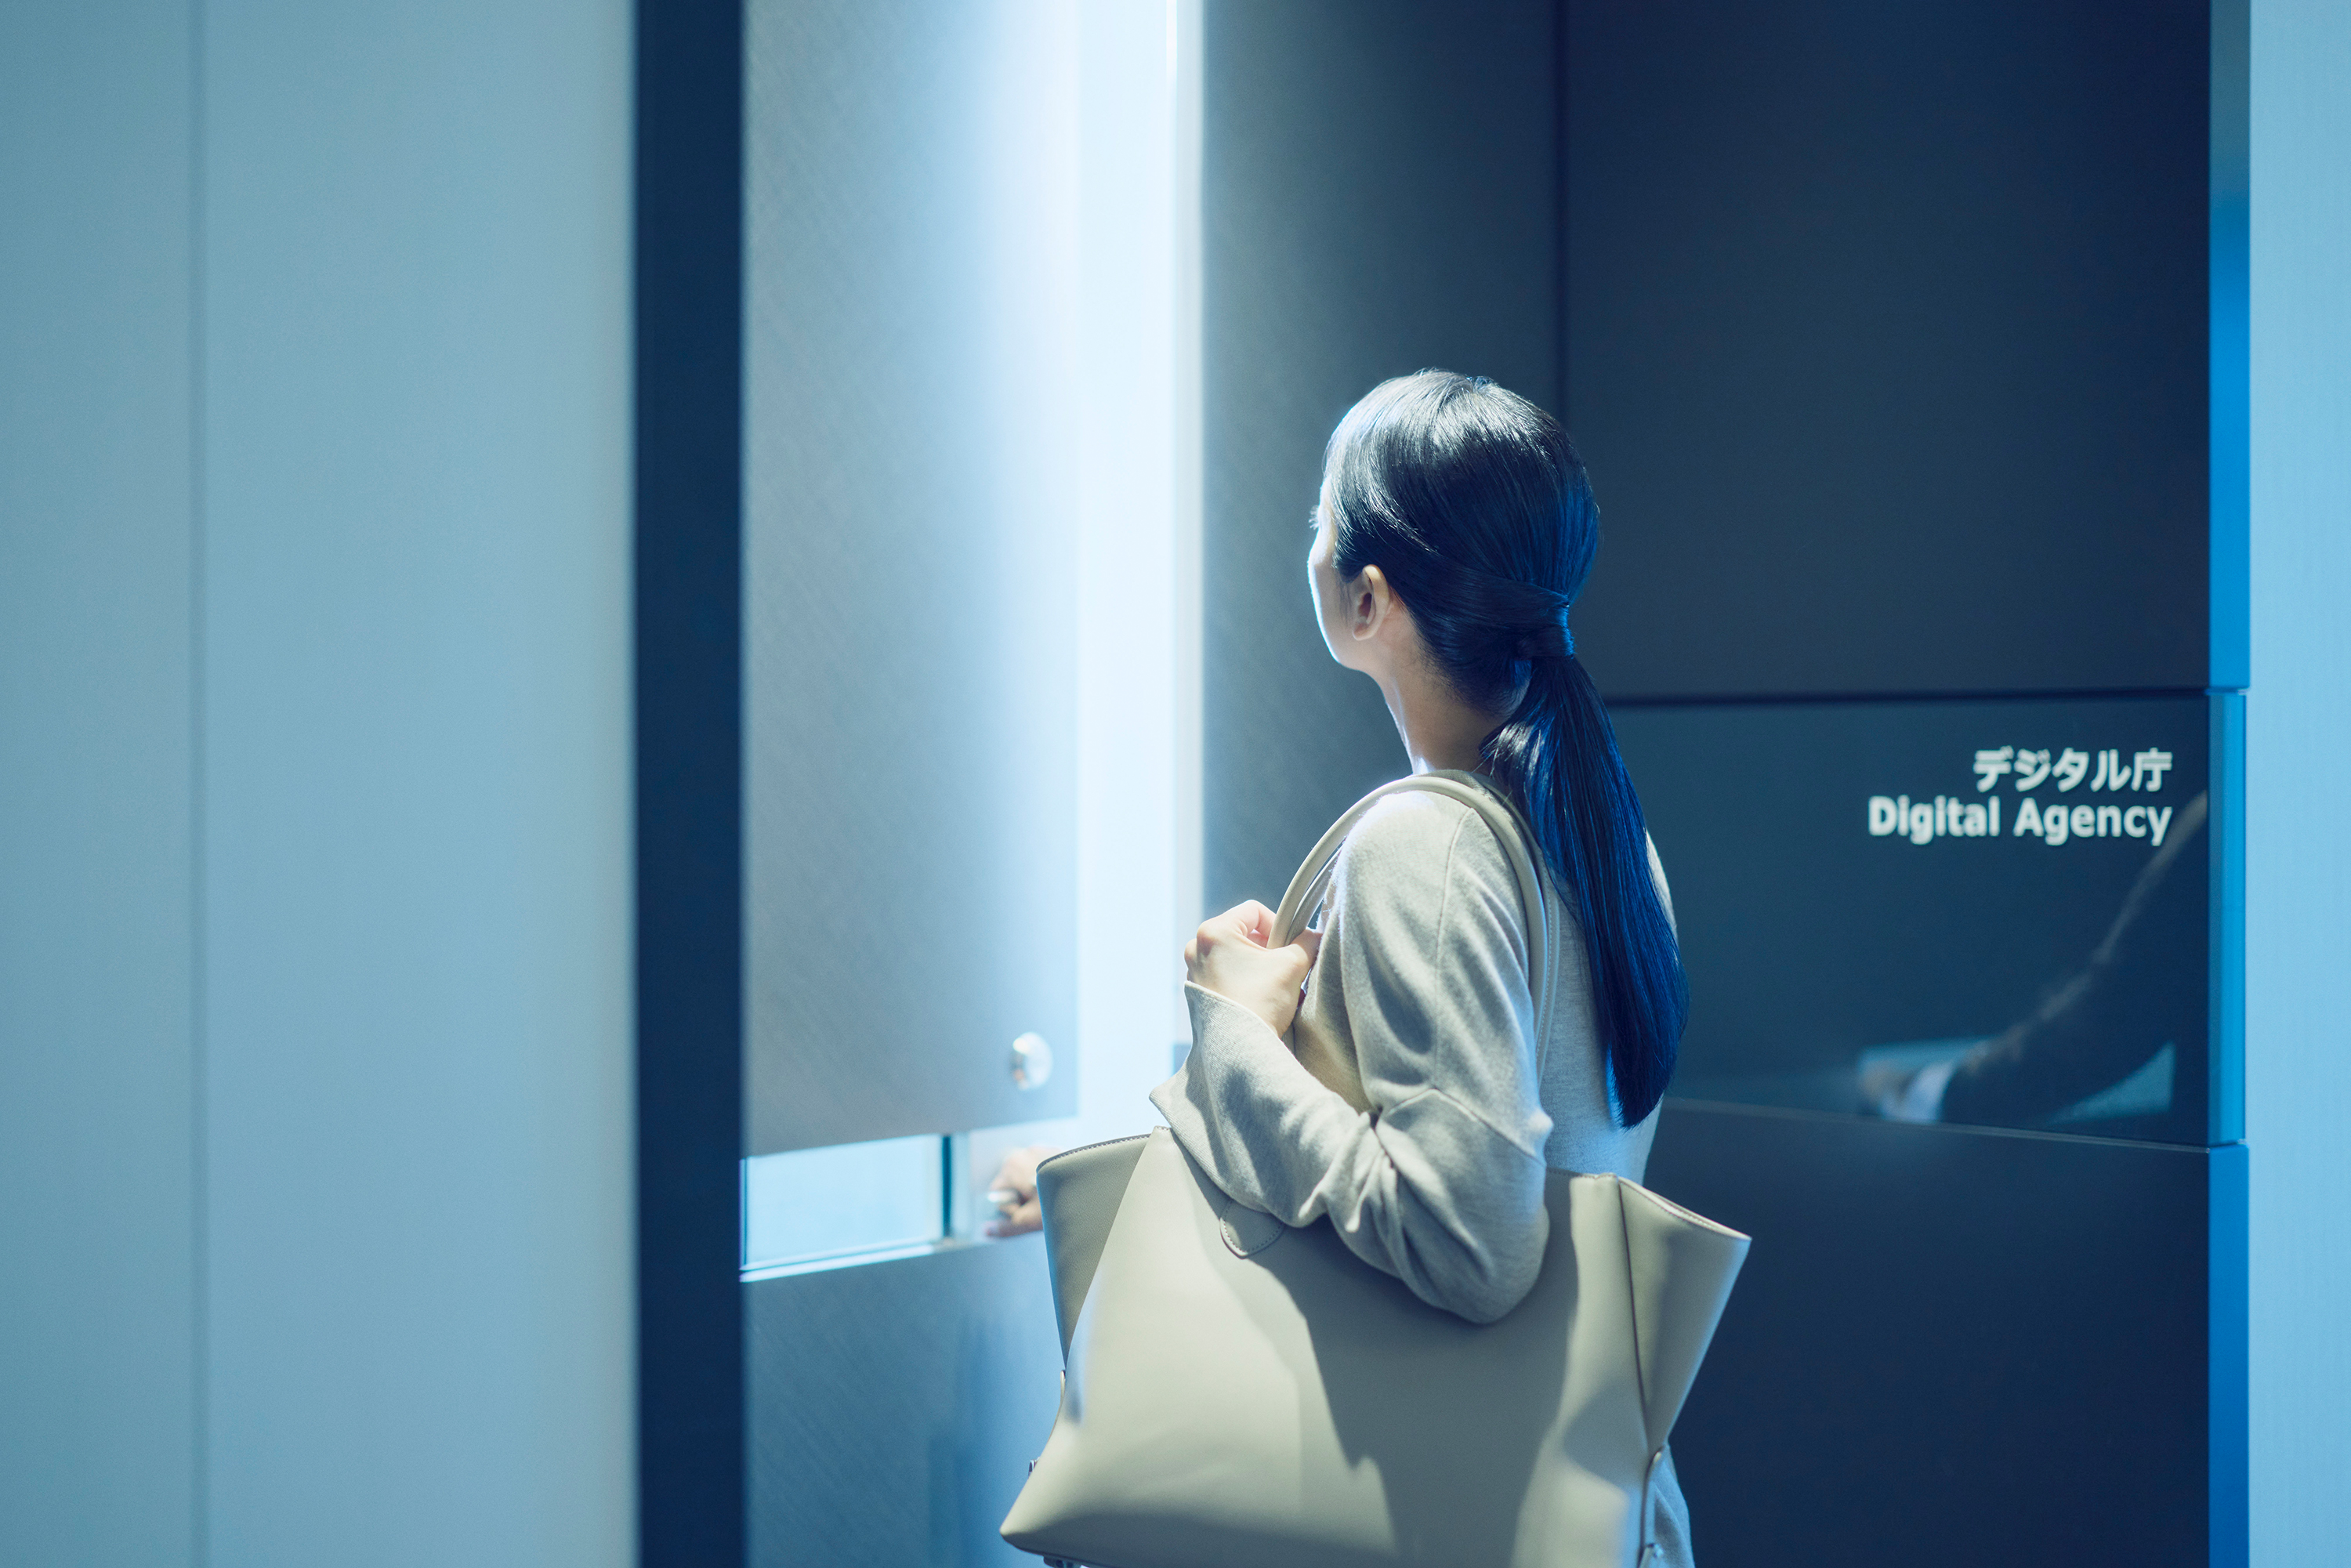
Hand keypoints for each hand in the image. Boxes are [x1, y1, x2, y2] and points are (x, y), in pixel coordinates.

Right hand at [983, 1144, 1058, 1237]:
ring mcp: (1041, 1148)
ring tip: (1052, 1197)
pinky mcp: (1057, 1150)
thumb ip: (1004, 1227)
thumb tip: (987, 1230)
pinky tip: (1061, 1189)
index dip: (1011, 1208)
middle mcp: (1024, 1152)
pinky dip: (1048, 1181)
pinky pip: (1043, 1170)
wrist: (1093, 1191)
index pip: (998, 1194)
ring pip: (1028, 1177)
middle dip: (1024, 1198)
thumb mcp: (1028, 1222)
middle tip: (1041, 1206)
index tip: (1028, 1211)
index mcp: (1011, 1166)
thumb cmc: (1059, 1205)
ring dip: (1036, 1190)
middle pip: (1012, 1184)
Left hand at [1184, 900, 1322, 1037]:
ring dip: (1260, 967)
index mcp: (1214, 931)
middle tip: (1286, 968)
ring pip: (1236, 956)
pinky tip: (1262, 999)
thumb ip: (1307, 942)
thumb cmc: (1260, 1002)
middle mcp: (1197, 948)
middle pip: (1244, 934)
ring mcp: (1194, 972)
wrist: (1239, 1049)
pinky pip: (1226, 976)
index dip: (1279, 925)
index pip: (1254, 911)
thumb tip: (1313, 936)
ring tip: (1276, 987)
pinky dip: (1246, 982)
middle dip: (1270, 949)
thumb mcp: (1292, 965)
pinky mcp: (1197, 993)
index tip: (1291, 947)